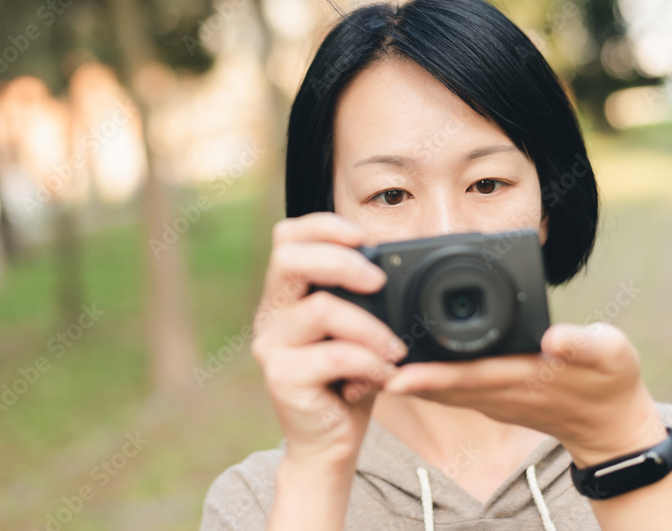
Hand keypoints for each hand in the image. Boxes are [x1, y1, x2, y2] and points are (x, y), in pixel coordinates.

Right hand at [250, 213, 407, 469]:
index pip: (287, 237)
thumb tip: (400, 264)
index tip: (362, 236)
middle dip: (341, 262)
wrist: (330, 445)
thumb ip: (365, 298)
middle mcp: (271, 313)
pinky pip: (334, 354)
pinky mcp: (281, 377)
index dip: (323, 226)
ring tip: (395, 349)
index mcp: (287, 294)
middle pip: (288, 257)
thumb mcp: (359, 330)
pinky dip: (370, 361)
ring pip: (320, 308)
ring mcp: (271, 345)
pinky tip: (385, 375)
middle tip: (379, 282)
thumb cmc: (348, 382)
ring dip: (370, 326)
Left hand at [382, 322, 666, 465]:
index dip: (433, 375)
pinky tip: (396, 360)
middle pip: (440, 384)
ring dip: (404, 376)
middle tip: (360, 361)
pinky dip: (421, 376)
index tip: (398, 372)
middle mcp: (498, 389)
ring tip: (364, 358)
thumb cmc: (611, 382)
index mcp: (523, 377)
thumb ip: (584, 344)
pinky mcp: (487, 392)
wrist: (611, 424)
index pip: (470, 376)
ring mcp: (490, 395)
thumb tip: (555, 337)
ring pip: (438, 386)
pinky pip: (446, 386)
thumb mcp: (611, 354)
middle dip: (401, 374)